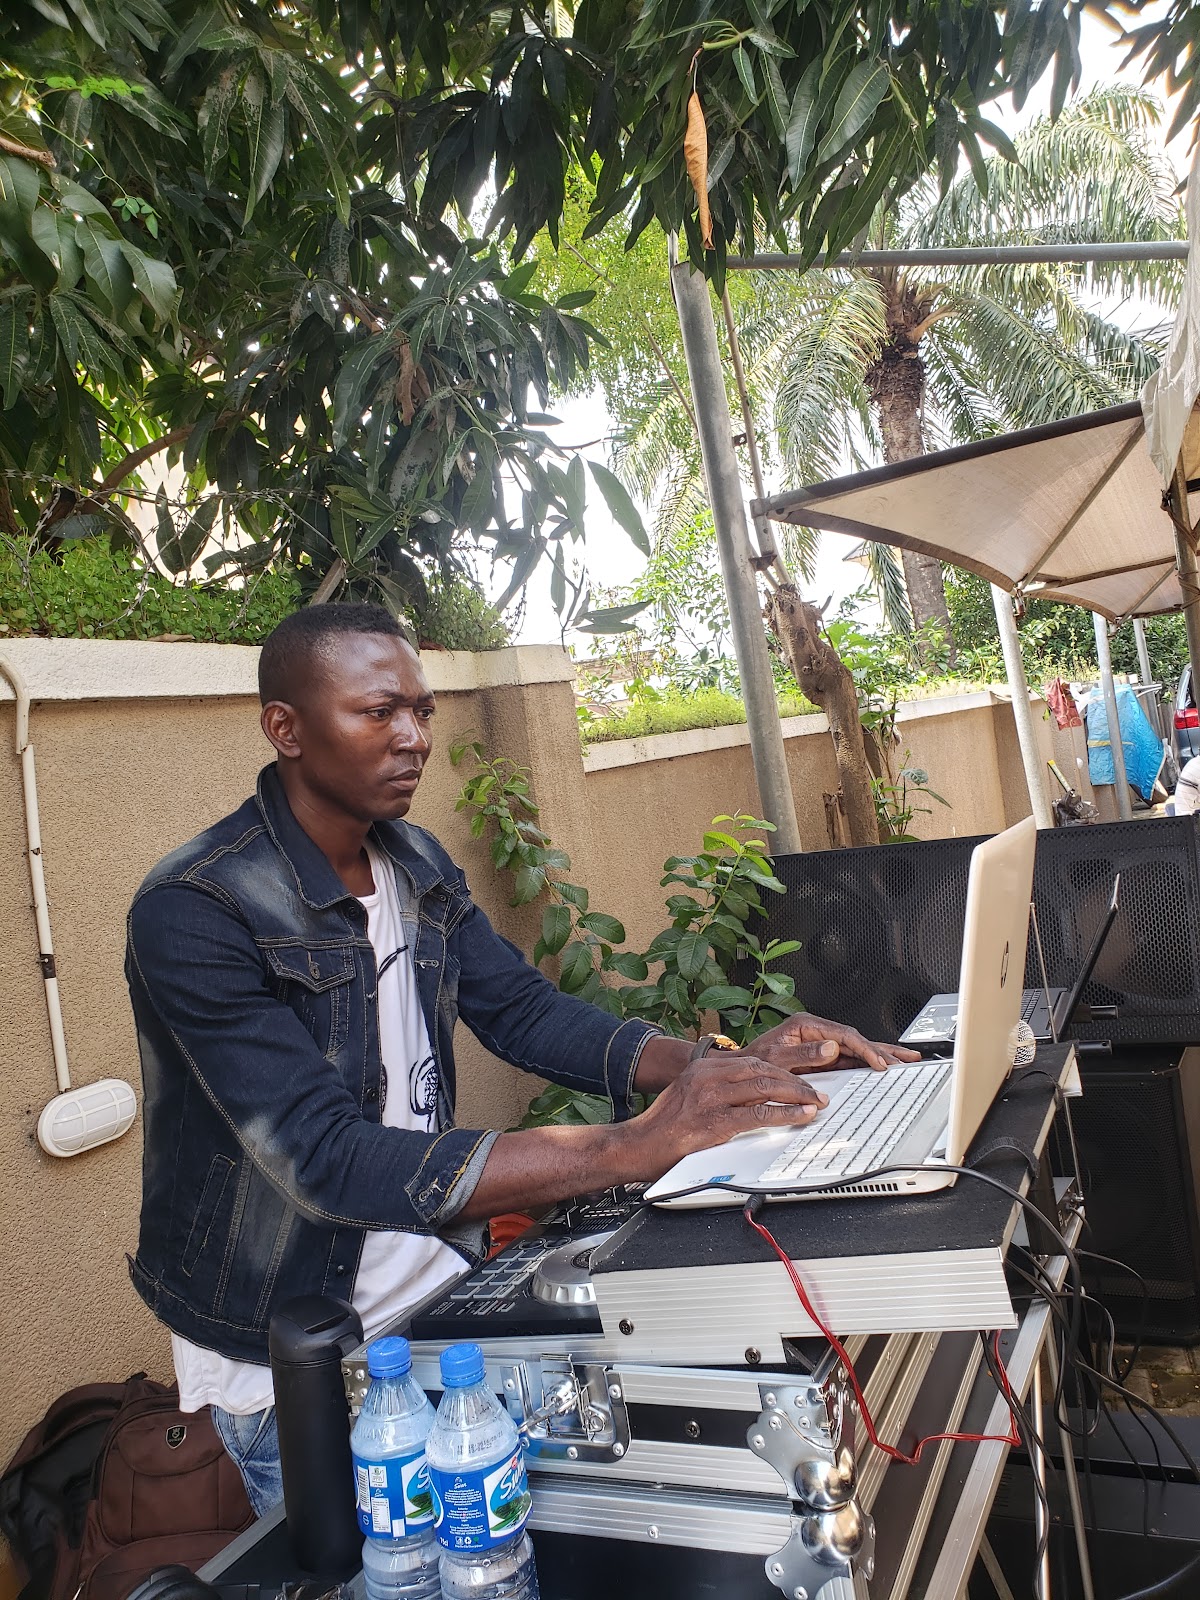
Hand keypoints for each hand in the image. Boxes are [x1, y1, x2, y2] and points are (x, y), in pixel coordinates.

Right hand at [622, 1048, 828, 1178]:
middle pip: (763, 1071)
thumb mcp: (689, 1094)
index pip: (753, 1062)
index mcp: (703, 1068)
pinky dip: (785, 1114)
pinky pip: (759, 1114)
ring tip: (816, 1103)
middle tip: (817, 1091)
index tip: (801, 1079)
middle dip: (795, 1081)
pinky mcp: (715, 1122)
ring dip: (796, 1095)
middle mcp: (708, 1077)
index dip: (782, 1070)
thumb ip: (717, 1089)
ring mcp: (711, 1098)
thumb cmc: (663, 1126)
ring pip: (765, 1088)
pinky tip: (800, 1116)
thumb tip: (751, 1094)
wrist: (636, 1145)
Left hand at [747, 1012, 921, 1072]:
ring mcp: (820, 1044)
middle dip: (882, 1050)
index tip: (879, 1062)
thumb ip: (803, 1053)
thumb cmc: (755, 1060)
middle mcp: (815, 1032)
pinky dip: (867, 1062)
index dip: (864, 1049)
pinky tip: (882, 1066)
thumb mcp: (776, 1058)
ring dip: (880, 1055)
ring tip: (904, 1059)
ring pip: (856, 1048)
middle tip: (905, 1059)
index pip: (843, 1035)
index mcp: (805, 1025)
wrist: (742, 1070)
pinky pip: (849, 1058)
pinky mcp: (821, 1056)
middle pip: (855, 1039)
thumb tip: (831, 1048)